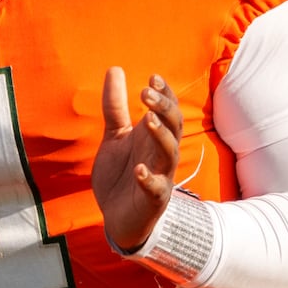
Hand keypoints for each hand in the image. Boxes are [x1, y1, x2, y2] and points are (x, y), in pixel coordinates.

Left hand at [92, 68, 181, 251]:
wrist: (116, 218)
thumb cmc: (121, 174)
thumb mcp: (114, 137)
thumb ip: (115, 107)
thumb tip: (115, 69)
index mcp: (154, 137)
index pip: (168, 111)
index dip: (165, 95)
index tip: (153, 78)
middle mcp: (162, 154)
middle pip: (173, 127)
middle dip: (163, 108)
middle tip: (146, 93)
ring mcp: (161, 176)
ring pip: (169, 153)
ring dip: (160, 136)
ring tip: (146, 119)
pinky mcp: (153, 200)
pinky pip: (155, 188)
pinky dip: (149, 178)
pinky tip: (139, 169)